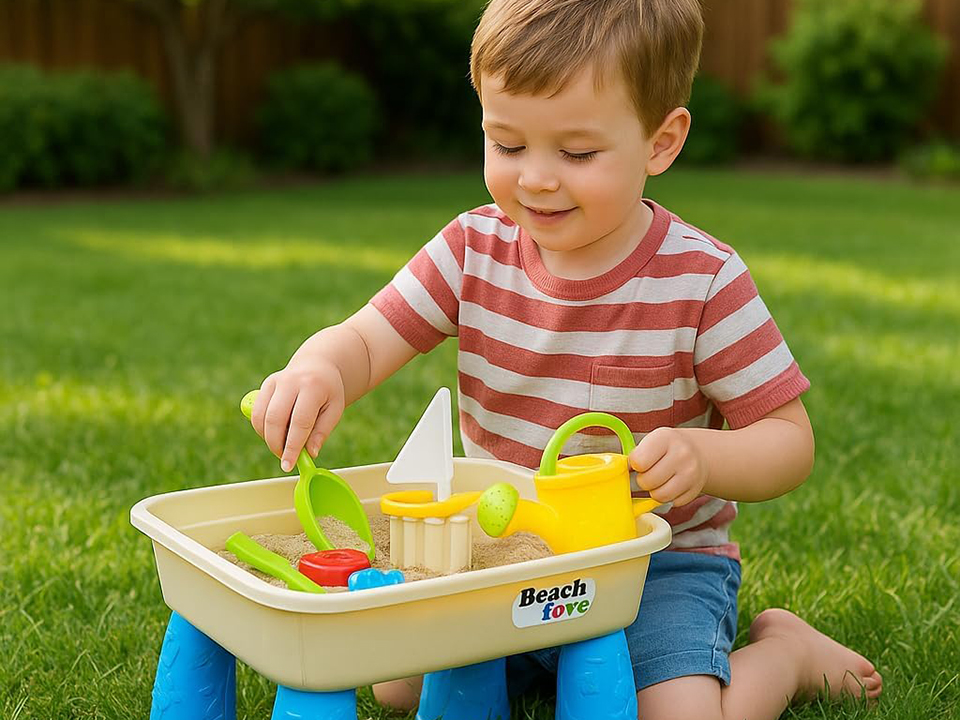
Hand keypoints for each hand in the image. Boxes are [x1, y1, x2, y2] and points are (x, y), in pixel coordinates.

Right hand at [250, 356, 344, 471]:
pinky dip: (262, 429)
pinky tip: (277, 432)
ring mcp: (275, 382)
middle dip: (276, 444)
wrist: (317, 366)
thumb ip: (322, 431)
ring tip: (284, 443)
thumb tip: (311, 453)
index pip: (299, 422)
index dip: (292, 446)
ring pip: (261, 417)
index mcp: (312, 387)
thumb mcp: (334, 409)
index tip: (288, 465)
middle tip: (284, 458)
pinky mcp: (265, 385)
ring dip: (268, 438)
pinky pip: (256, 413)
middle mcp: (290, 381)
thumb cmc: (328, 392)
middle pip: (274, 419)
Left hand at [628, 427, 708, 506]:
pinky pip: (673, 503)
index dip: (634, 465)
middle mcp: (681, 454)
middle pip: (647, 481)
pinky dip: (669, 497)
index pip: (639, 461)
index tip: (639, 462)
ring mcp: (691, 473)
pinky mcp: (696, 490)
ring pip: (659, 496)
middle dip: (643, 480)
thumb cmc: (667, 448)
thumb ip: (636, 455)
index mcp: (665, 438)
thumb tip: (619, 473)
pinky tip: (672, 485)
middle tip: (648, 473)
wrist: (698, 452)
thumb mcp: (652, 441)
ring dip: (654, 491)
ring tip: (658, 481)